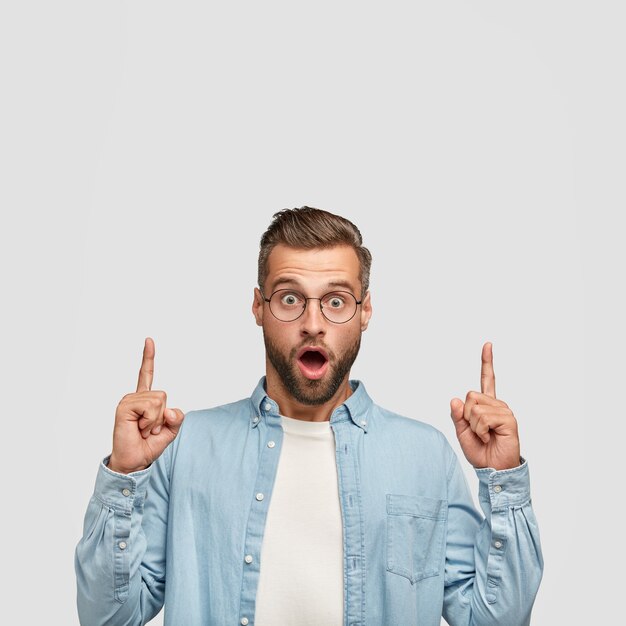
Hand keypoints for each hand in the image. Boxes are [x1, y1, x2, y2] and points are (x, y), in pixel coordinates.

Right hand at [107, 337, 184, 473]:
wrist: (135, 461)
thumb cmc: (148, 445)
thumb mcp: (170, 431)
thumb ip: (177, 418)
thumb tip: (170, 410)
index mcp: (145, 399)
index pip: (146, 374)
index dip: (148, 357)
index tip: (149, 340)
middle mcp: (135, 396)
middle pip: (163, 395)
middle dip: (162, 417)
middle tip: (149, 429)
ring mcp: (128, 400)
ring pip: (158, 401)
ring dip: (155, 421)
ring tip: (143, 430)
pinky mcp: (124, 407)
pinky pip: (149, 407)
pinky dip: (149, 421)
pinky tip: (139, 429)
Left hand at [450, 342, 519, 469]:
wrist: (494, 470)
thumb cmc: (481, 452)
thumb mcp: (462, 433)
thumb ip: (457, 416)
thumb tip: (455, 399)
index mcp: (487, 405)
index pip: (487, 379)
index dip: (487, 362)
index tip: (488, 345)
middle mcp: (497, 404)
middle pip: (470, 396)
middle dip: (466, 416)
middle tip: (478, 431)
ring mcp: (504, 411)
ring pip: (475, 407)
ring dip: (474, 426)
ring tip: (485, 436)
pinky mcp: (508, 419)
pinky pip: (483, 417)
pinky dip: (481, 430)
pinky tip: (490, 437)